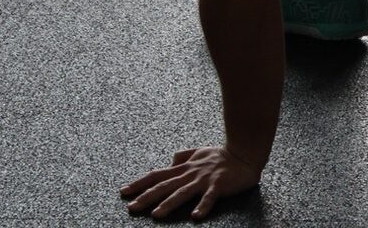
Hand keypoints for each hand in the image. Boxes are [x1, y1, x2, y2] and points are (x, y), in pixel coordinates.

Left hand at [120, 146, 260, 220]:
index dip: (139, 183)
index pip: (157, 175)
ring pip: (183, 193)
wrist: (244, 153)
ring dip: (169, 203)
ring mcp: (204, 180)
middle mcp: (190, 174)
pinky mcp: (218, 186)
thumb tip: (170, 160)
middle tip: (131, 208)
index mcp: (184, 167)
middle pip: (164, 186)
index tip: (124, 192)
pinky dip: (202, 207)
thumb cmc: (222, 154)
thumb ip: (183, 156)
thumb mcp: (199, 151)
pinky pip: (209, 198)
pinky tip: (195, 217)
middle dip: (146, 197)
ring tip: (156, 214)